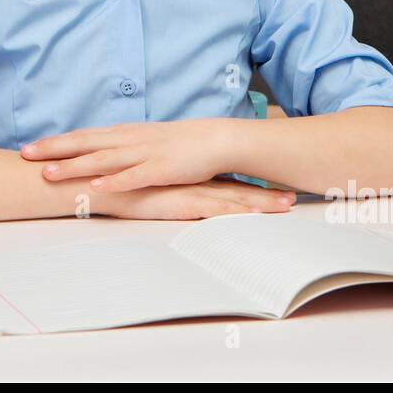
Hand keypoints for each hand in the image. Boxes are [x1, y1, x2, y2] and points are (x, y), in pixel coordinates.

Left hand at [21, 119, 238, 192]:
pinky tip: (96, 188)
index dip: (55, 142)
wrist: (214, 139)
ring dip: (74, 166)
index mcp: (123, 134)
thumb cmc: (178, 144)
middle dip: (53, 149)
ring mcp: (144, 153)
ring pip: (103, 159)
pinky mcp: (161, 169)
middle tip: (24, 154)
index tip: (27, 147)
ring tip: (48, 173)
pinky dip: (114, 181)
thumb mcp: (143, 142)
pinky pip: (134, 176)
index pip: (82, 136)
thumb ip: (120, 149)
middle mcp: (128, 140)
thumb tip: (95, 157)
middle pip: (84, 142)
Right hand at [90, 178, 295, 219]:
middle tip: (294, 198)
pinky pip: (216, 209)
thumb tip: (169, 195)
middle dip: (266, 194)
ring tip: (288, 206)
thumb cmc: (118, 187)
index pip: (223, 182)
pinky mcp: (182, 202)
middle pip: (236, 188)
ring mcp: (190, 191)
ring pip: (233, 198)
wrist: (99, 183)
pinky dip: (238, 211)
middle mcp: (192, 182)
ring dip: (262, 202)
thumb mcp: (144, 187)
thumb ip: (159, 188)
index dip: (249, 186)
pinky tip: (257, 214)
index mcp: (185, 179)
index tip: (273, 189)